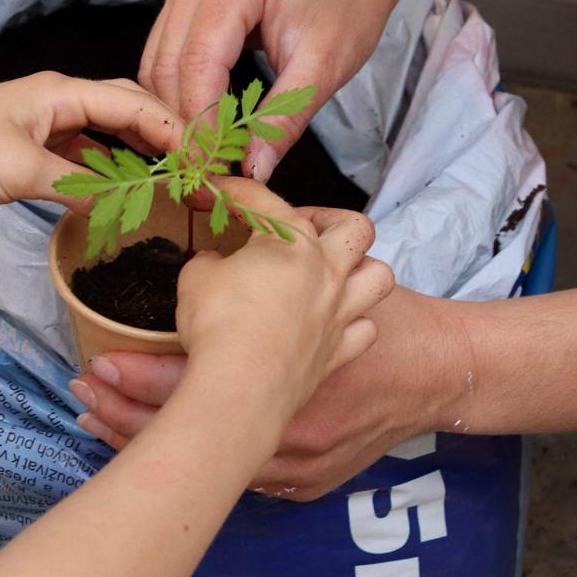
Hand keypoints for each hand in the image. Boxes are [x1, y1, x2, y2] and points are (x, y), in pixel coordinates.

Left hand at [0, 73, 183, 217]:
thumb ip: (80, 187)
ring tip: (166, 185)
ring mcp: (41, 130)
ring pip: (103, 139)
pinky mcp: (24, 157)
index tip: (204, 163)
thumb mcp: (23, 170)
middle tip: (193, 172)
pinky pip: (78, 163)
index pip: (136, 105)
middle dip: (162, 137)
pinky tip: (117, 198)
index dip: (175, 131)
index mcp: (62, 93)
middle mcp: (58, 105)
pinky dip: (102, 178)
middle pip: (126, 112)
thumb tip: (125, 204)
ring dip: (134, 159)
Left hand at [74, 286, 470, 500]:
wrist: (436, 368)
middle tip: (83, 397)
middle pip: (190, 431)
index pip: (190, 378)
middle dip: (127, 417)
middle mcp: (285, 420)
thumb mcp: (314, 275)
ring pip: (207, 463)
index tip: (93, 365)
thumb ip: (256, 273)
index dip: (136, 375)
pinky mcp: (306, 480)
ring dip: (155, 446)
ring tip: (102, 426)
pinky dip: (204, 464)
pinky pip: (240, 478)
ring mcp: (295, 459)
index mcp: (281, 362)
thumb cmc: (377, 315)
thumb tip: (202, 257)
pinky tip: (168, 457)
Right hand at [139, 0, 403, 180]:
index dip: (199, 122)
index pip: (197, 64)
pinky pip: (166, 51)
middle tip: (207, 170)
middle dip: (182, 122)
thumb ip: (284, 118)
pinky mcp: (189, 3)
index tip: (211, 168)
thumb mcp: (324, 63)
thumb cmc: (349, 0)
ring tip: (204, 152)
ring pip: (157, 61)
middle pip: (166, 64)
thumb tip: (253, 170)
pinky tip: (200, 121)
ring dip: (174, 111)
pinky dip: (177, 91)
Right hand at [175, 184, 393, 419]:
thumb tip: (214, 263)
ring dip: (362, 269)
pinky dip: (354, 323)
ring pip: (379, 276)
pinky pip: (365, 330)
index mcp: (291, 242)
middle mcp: (327, 271)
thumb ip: (210, 263)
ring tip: (336, 273)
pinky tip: (334, 323)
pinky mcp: (339, 351)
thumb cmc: (219, 324)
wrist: (242, 386)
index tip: (219, 190)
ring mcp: (339, 311)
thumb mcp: (196, 278)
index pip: (265, 202)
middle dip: (332, 220)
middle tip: (304, 229)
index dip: (237, 191)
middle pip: (355, 227)